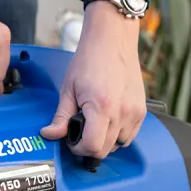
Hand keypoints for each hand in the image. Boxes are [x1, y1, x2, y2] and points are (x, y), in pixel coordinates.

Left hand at [41, 4, 145, 159]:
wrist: (112, 41)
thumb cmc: (90, 60)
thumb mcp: (68, 89)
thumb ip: (60, 116)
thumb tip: (49, 134)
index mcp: (101, 107)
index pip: (92, 146)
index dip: (78, 149)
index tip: (72, 141)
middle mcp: (122, 112)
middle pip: (106, 149)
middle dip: (89, 146)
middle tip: (80, 132)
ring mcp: (134, 112)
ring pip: (120, 145)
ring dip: (105, 142)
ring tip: (95, 125)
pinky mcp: (142, 110)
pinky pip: (131, 135)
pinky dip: (119, 135)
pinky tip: (108, 122)